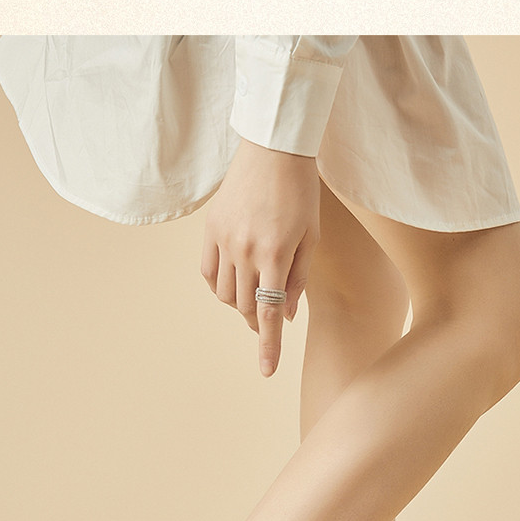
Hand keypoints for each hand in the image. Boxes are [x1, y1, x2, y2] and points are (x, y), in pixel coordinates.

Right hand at [201, 139, 320, 375]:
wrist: (273, 149)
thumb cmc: (301, 193)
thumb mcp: (311, 237)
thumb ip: (298, 280)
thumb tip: (285, 316)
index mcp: (275, 254)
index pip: (269, 312)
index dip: (269, 345)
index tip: (267, 371)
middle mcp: (245, 250)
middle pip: (247, 307)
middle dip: (258, 322)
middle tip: (268, 323)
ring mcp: (224, 240)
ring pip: (226, 295)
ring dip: (241, 305)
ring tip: (255, 296)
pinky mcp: (210, 229)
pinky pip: (208, 274)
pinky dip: (220, 288)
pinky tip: (234, 285)